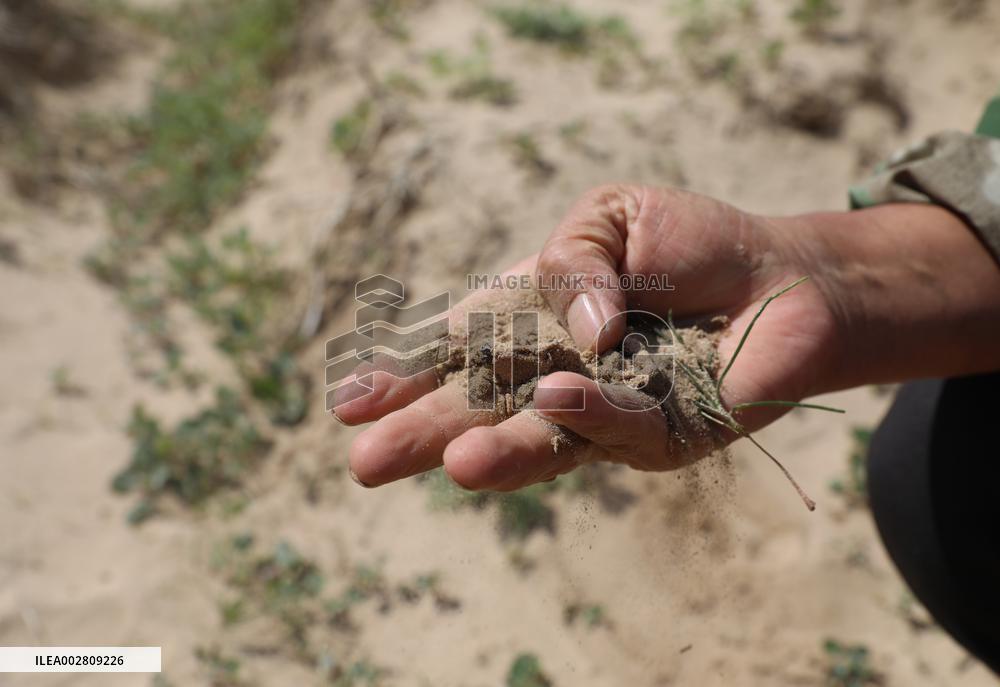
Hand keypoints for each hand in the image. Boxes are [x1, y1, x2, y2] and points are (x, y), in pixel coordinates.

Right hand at [334, 185, 999, 490]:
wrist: (787, 272)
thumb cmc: (695, 244)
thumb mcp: (612, 218)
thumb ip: (571, 260)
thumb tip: (581, 329)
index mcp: (536, 321)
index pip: (460, 349)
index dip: (408, 373)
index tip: (350, 401)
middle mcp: (561, 375)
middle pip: (484, 408)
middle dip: (425, 433)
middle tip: (365, 465)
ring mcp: (610, 412)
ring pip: (544, 437)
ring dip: (496, 448)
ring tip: (450, 462)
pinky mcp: (668, 435)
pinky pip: (625, 425)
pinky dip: (589, 410)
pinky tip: (552, 398)